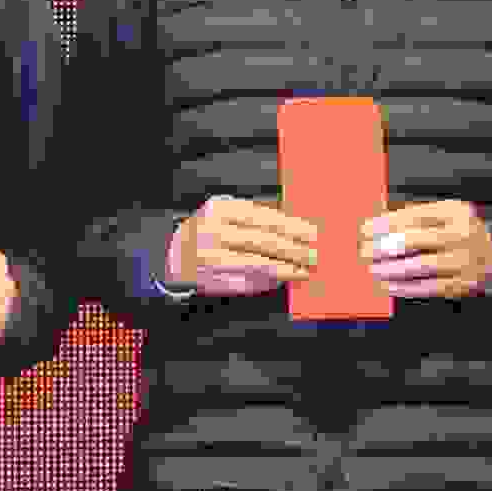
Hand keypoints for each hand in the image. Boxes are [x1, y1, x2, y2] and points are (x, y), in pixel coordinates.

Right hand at [161, 194, 317, 297]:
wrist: (176, 254)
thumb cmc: (210, 230)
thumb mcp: (227, 214)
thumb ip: (255, 216)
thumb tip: (294, 223)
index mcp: (220, 210)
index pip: (263, 218)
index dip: (290, 226)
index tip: (312, 233)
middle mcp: (215, 233)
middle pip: (263, 241)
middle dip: (293, 248)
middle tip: (315, 253)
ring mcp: (213, 258)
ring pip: (258, 263)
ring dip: (286, 267)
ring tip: (305, 268)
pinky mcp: (215, 279)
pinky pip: (249, 280)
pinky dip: (271, 279)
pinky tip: (287, 277)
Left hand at [365, 198, 491, 304]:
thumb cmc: (459, 230)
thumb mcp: (444, 214)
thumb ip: (414, 217)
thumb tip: (377, 224)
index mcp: (454, 212)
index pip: (413, 217)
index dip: (385, 224)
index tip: (364, 230)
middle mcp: (461, 235)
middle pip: (414, 241)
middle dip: (383, 247)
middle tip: (363, 251)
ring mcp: (463, 261)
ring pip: (418, 267)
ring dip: (390, 270)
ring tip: (372, 270)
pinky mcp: (461, 283)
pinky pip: (427, 287)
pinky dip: (404, 287)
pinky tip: (388, 284)